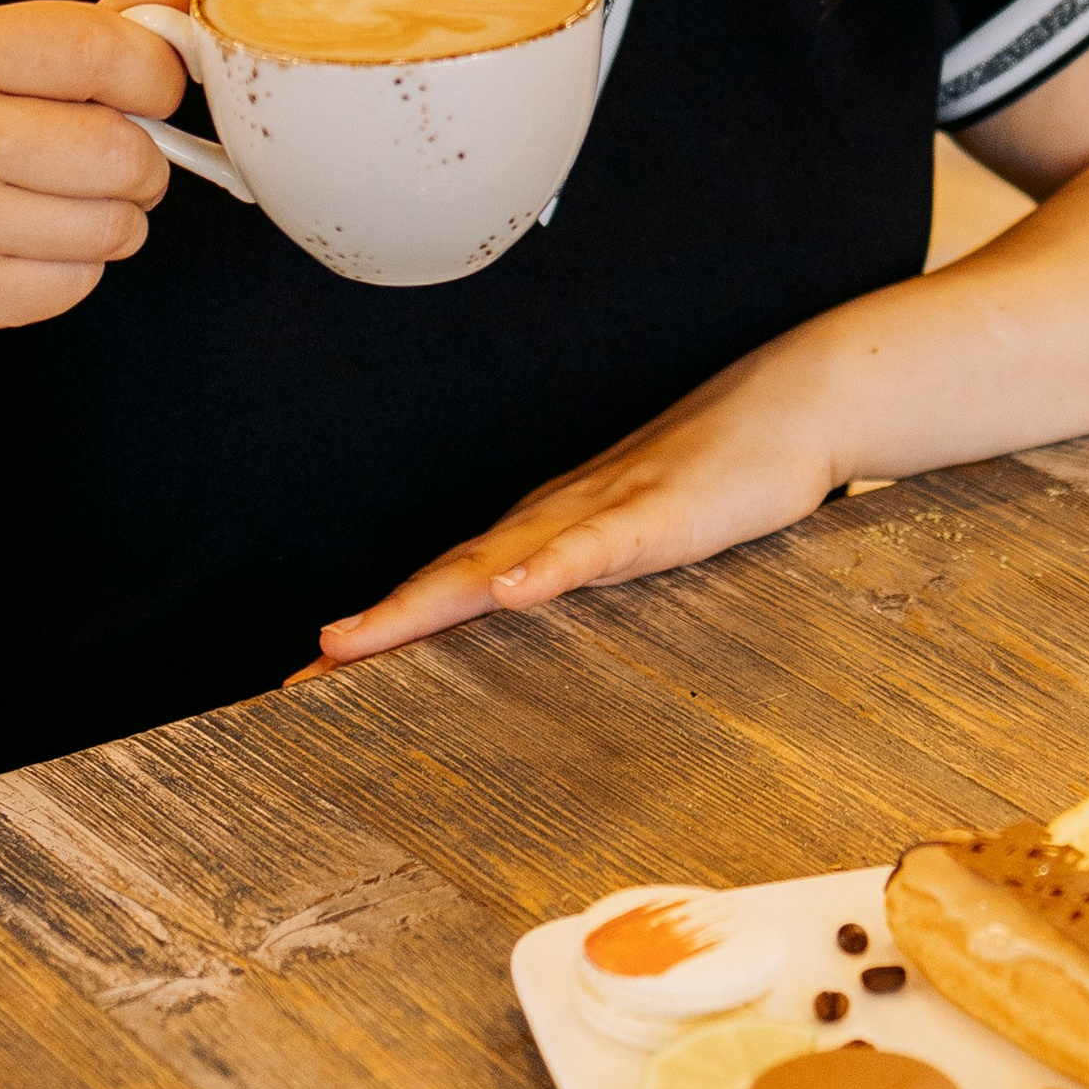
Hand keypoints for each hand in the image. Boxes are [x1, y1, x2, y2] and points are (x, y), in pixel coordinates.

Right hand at [0, 0, 191, 373]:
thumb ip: (82, 29)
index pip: (100, 47)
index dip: (158, 75)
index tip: (154, 92)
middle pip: (119, 150)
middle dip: (146, 163)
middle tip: (120, 164)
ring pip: (111, 226)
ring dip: (117, 221)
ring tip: (71, 207)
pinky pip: (77, 283)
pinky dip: (77, 270)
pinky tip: (32, 249)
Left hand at [313, 341, 841, 663]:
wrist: (789, 405)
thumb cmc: (714, 479)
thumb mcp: (635, 548)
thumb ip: (581, 583)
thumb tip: (530, 630)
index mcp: (542, 536)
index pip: (440, 593)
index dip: (375, 635)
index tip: (309, 683)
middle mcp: (550, 521)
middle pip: (441, 583)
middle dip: (369, 633)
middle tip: (299, 679)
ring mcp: (599, 512)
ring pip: (493, 566)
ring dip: (418, 605)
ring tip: (355, 643)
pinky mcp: (656, 513)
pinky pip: (592, 546)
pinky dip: (545, 571)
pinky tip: (510, 594)